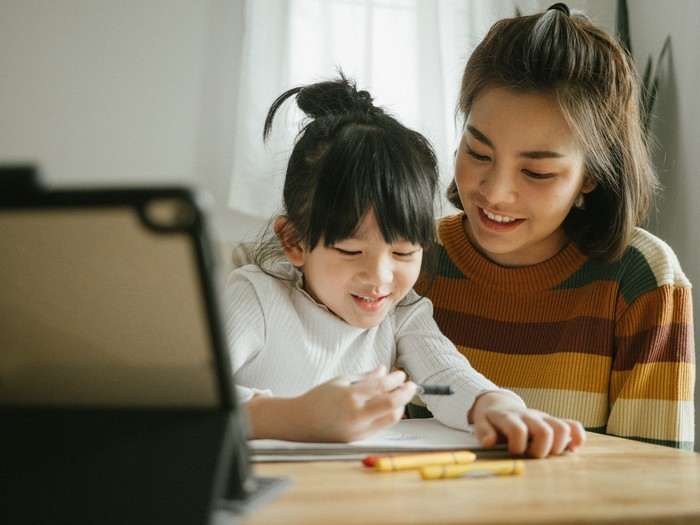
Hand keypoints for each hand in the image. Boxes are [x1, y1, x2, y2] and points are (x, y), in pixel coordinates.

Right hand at [246, 366, 416, 441]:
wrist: (300, 422)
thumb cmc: (318, 398)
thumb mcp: (341, 381)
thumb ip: (365, 377)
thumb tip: (384, 369)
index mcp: (349, 397)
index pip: (382, 387)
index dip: (396, 379)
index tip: (401, 374)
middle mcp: (355, 415)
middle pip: (392, 405)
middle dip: (406, 394)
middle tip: (411, 385)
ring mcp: (358, 430)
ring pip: (390, 418)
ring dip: (399, 405)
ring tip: (400, 395)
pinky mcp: (358, 439)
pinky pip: (380, 426)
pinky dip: (388, 414)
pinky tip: (389, 406)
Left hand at [468, 391, 585, 457]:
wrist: (500, 404)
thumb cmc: (491, 419)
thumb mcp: (481, 423)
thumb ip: (484, 432)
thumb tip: (489, 443)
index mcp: (510, 417)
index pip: (518, 430)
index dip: (517, 447)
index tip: (513, 453)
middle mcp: (529, 415)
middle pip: (545, 431)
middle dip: (540, 451)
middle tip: (532, 456)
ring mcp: (543, 417)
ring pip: (562, 428)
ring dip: (558, 446)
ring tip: (548, 453)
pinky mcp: (553, 421)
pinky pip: (573, 425)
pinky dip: (577, 438)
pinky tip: (571, 449)